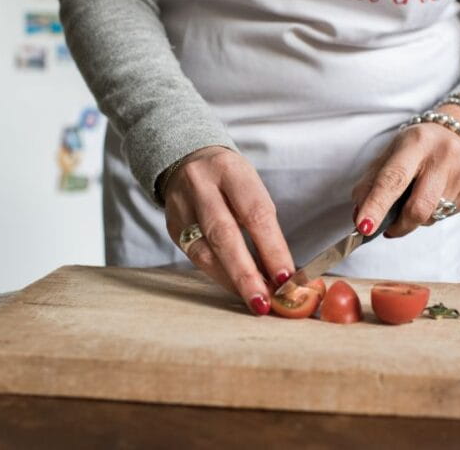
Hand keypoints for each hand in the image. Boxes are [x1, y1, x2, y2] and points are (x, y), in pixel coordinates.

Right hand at [163, 146, 294, 314]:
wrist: (188, 159)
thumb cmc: (231, 181)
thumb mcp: (251, 189)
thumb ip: (264, 226)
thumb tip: (282, 272)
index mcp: (230, 170)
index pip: (255, 213)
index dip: (271, 248)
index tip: (286, 277)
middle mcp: (201, 186)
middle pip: (224, 234)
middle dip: (246, 273)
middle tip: (264, 300)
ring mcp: (181, 207)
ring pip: (204, 252)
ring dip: (232, 281)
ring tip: (254, 300)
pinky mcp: (173, 227)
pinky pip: (196, 259)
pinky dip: (219, 276)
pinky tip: (236, 288)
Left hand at [352, 105, 459, 237]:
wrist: (456, 132)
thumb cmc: (415, 148)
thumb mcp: (389, 155)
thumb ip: (369, 184)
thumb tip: (359, 218)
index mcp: (416, 142)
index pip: (393, 179)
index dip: (377, 205)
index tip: (364, 226)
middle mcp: (443, 155)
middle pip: (418, 207)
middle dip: (399, 226)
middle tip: (388, 228)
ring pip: (432, 216)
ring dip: (416, 218)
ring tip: (417, 196)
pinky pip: (446, 216)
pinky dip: (433, 214)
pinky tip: (436, 194)